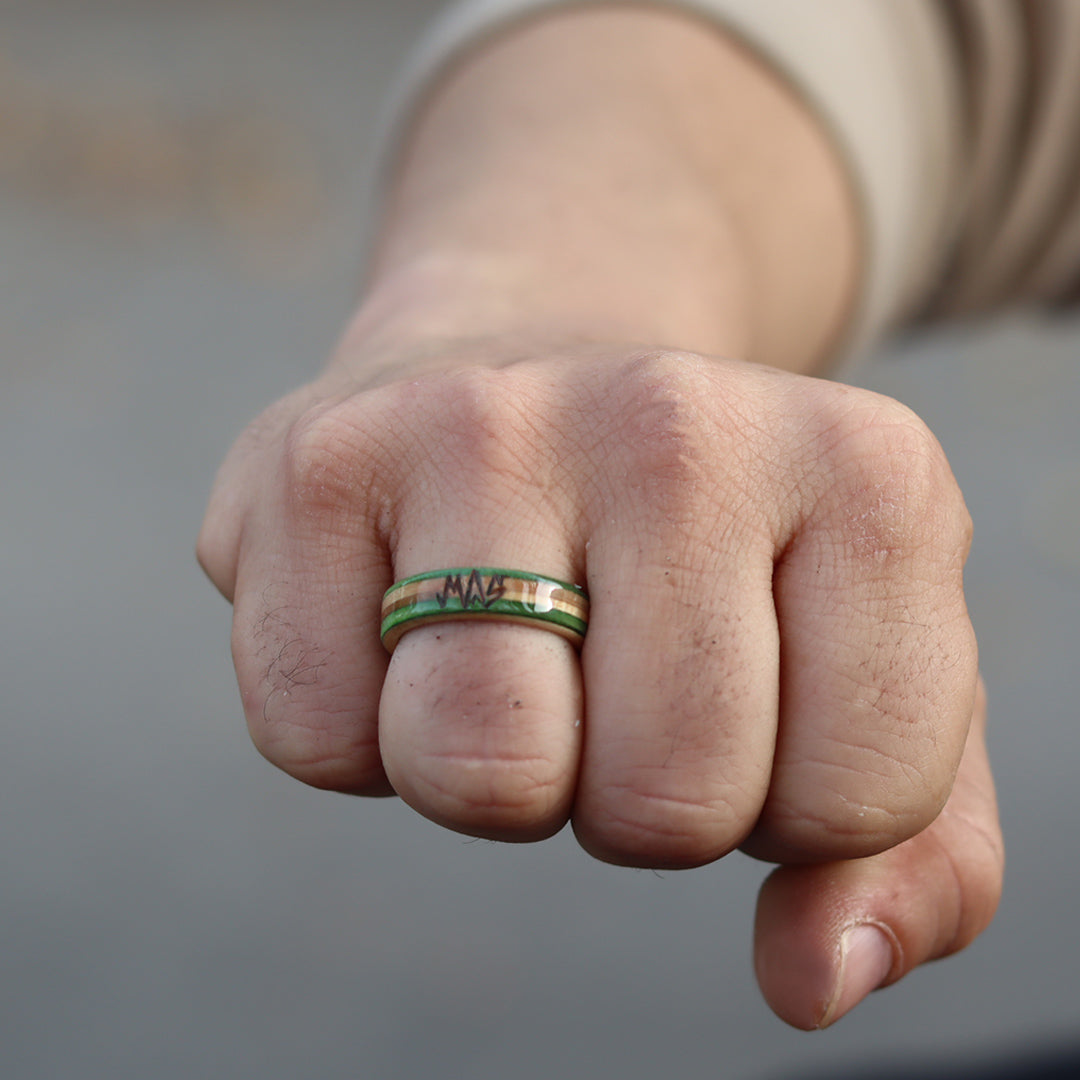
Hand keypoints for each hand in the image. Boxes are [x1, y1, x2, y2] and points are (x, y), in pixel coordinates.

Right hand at [198, 337, 1001, 1027]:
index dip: (793, 803)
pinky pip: (318, 739)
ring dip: (498, 773)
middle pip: (666, 800)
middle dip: (635, 794)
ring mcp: (480, 425)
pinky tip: (396, 619)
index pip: (858, 800)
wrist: (529, 358)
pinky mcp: (315, 462)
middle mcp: (675, 418)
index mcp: (865, 474)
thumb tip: (819, 980)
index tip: (749, 696)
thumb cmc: (705, 548)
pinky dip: (358, 731)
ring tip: (509, 654)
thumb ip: (912, 853)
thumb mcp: (862, 670)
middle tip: (612, 672)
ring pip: (483, 772)